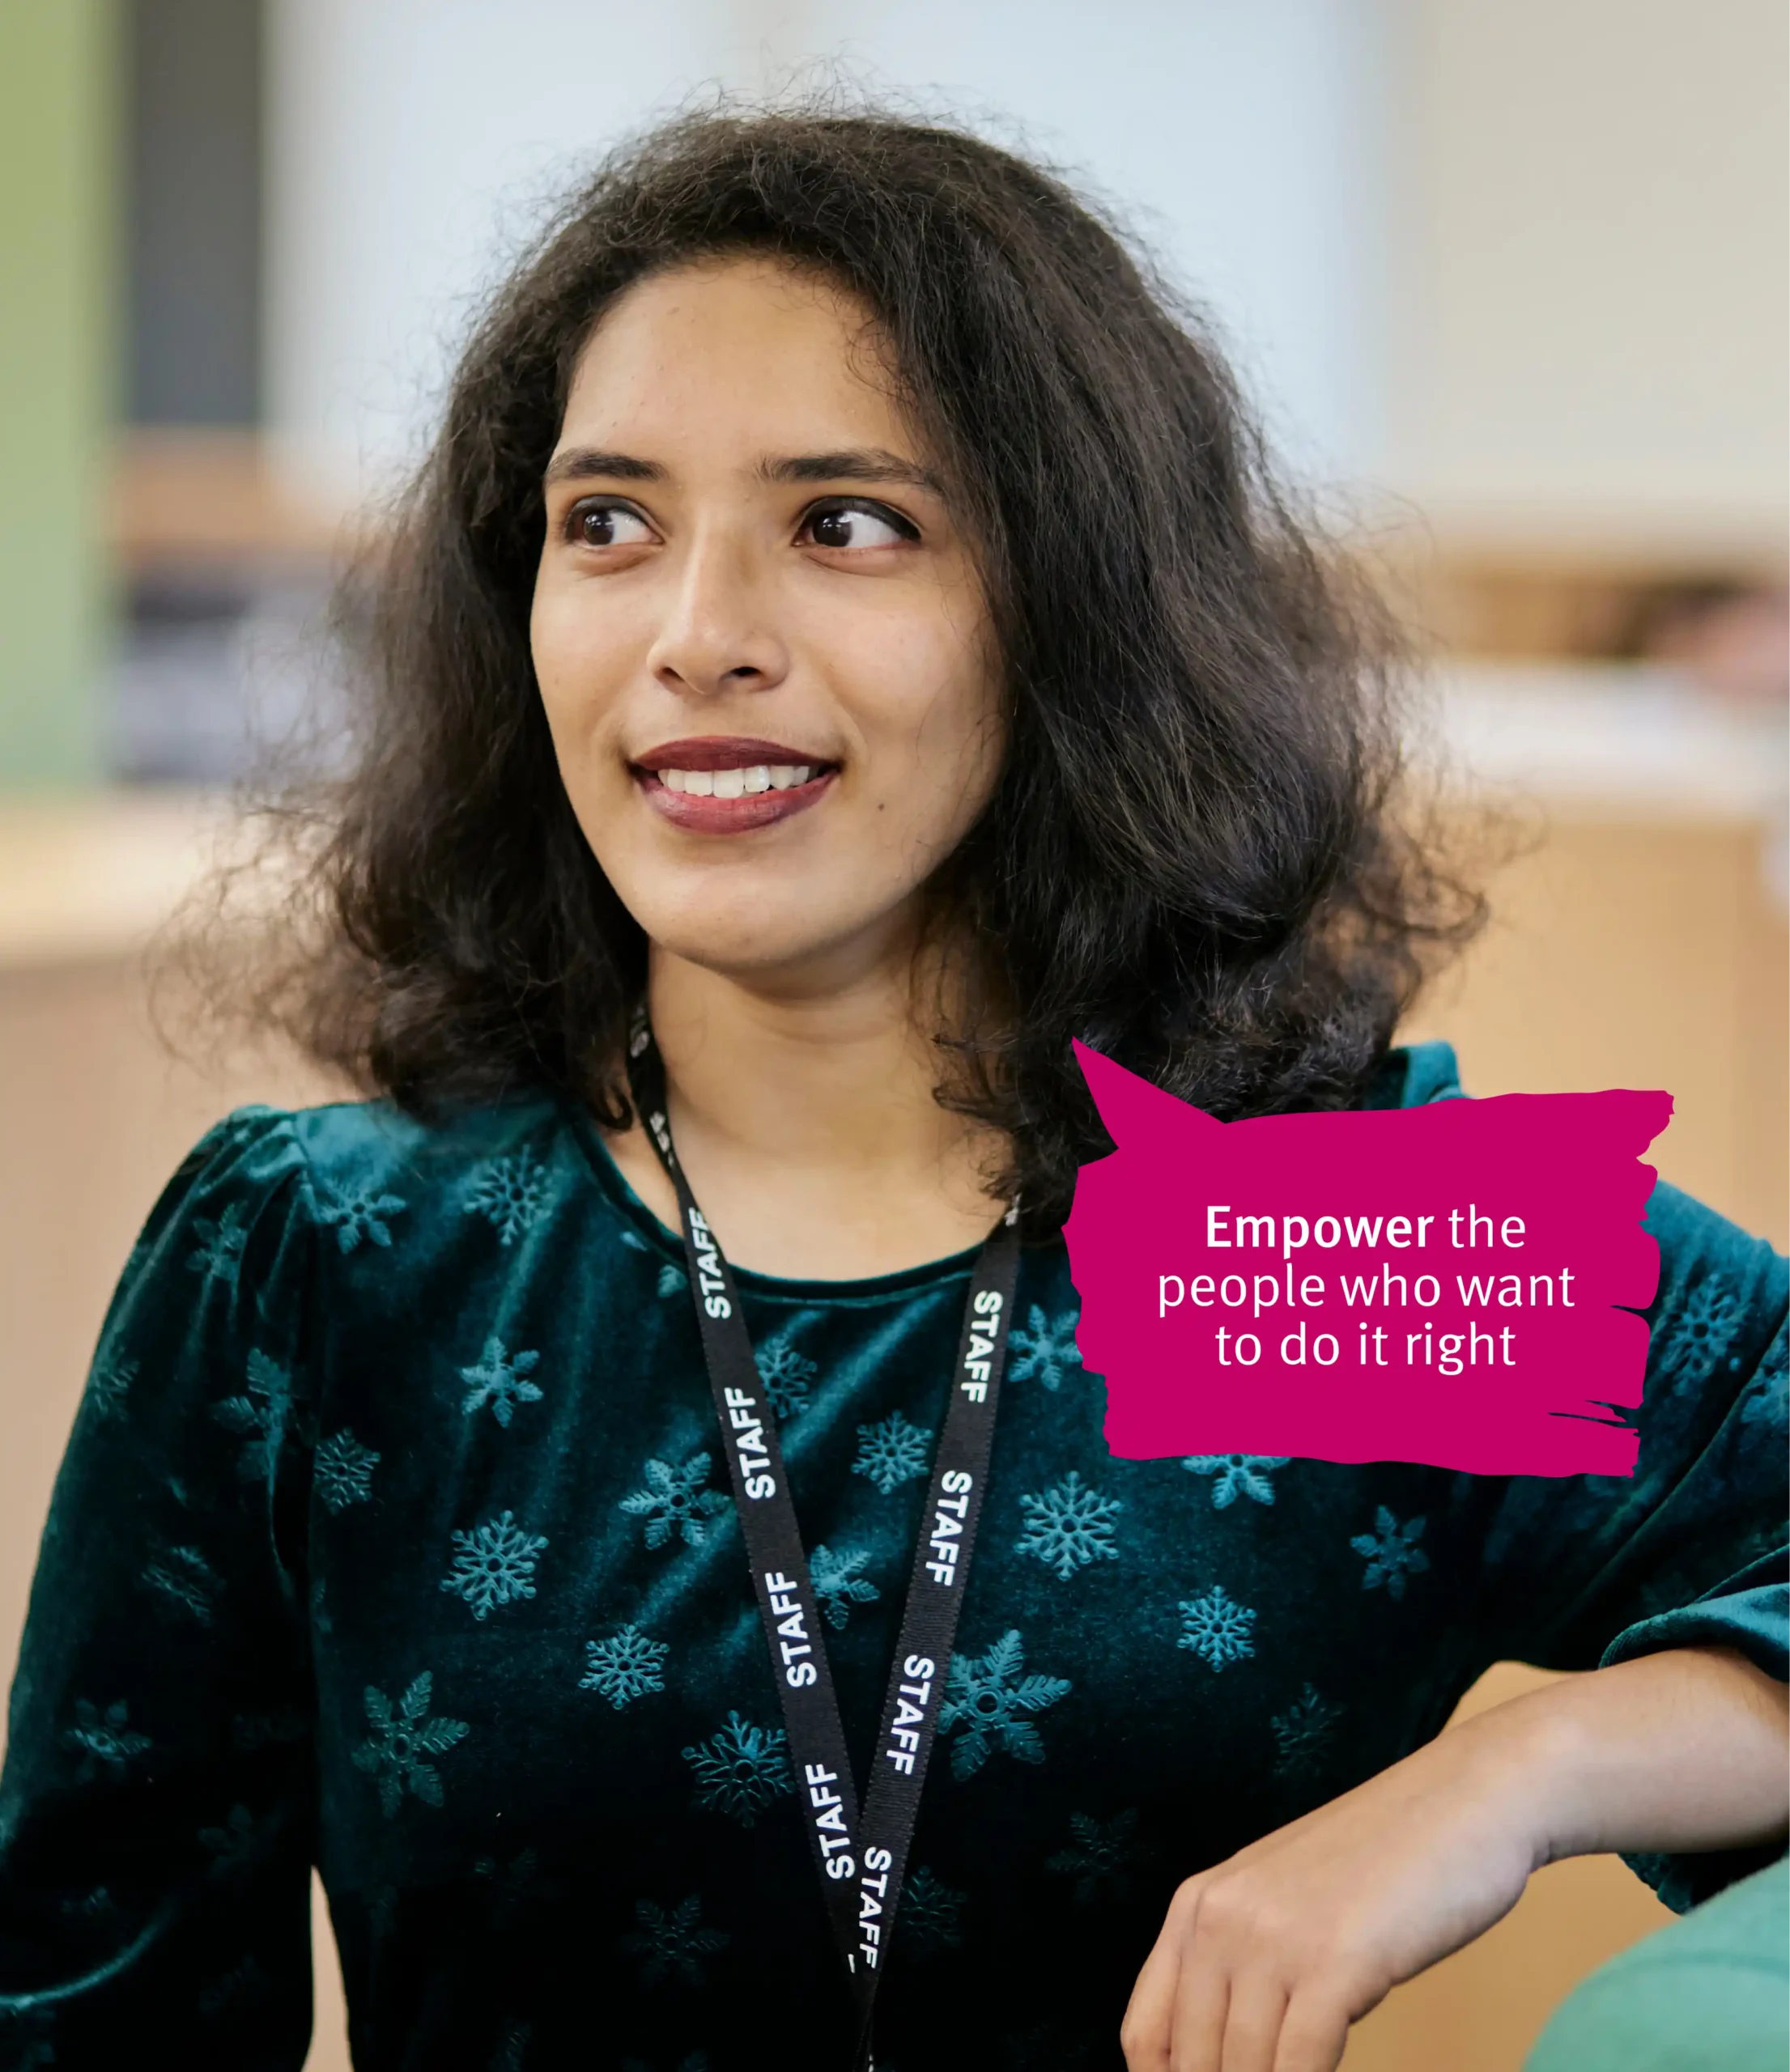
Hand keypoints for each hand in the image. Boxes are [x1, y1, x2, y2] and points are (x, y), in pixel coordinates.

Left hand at [1119, 1704, 1551, 2071]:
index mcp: (1197, 1904)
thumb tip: (1221, 2054)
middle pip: (1193, 2063)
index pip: (1145, 2035)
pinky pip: (1300, 2066)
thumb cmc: (1385, 1866)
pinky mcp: (1336, 1961)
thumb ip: (1243, 1965)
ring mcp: (1275, 1937)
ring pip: (1244, 2071)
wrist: (1467, 1800)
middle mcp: (1219, 1918)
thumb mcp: (1284, 1902)